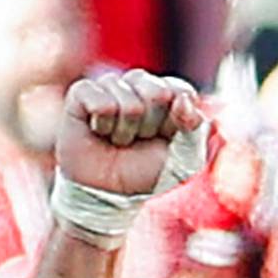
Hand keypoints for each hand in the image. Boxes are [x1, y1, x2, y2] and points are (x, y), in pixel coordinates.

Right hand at [56, 71, 206, 196]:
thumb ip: (195, 129)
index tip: (168, 137)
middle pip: (157, 92)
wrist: (107, 191)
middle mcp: (139, 85)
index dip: (178, 118)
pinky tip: (98, 132)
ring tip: (117, 140)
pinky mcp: (82, 92)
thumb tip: (182, 99)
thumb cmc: (145, 172)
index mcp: (167, 95)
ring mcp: (111, 86)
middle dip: (151, 126)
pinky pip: (101, 101)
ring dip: (125, 132)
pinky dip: (102, 125)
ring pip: (128, 101)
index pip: (181, 90)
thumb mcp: (184, 159)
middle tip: (139, 139)